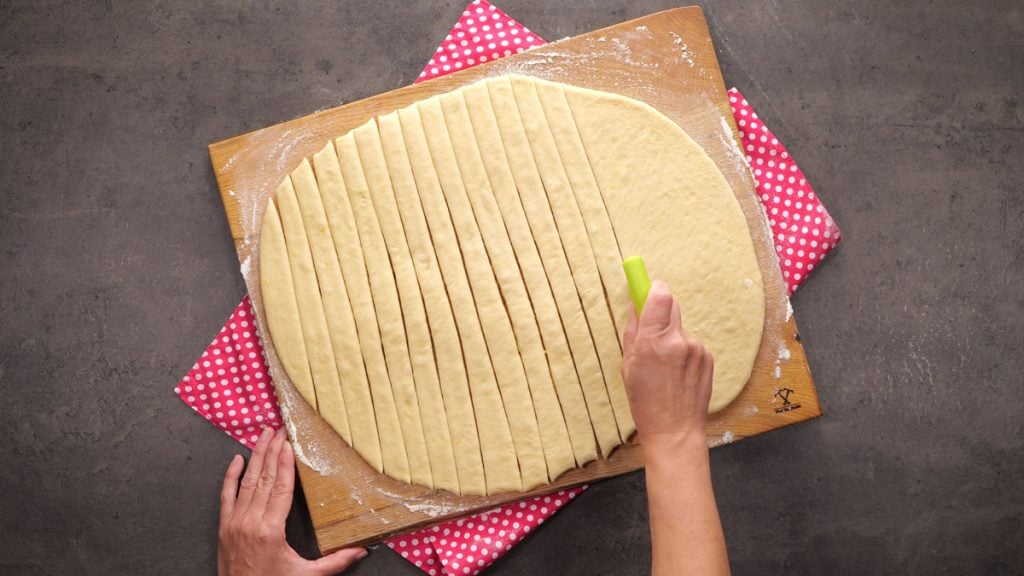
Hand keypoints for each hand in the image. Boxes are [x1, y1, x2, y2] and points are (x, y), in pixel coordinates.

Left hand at [218, 427, 366, 575]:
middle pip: (264, 478)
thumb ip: (335, 562)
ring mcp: (234, 523)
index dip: (285, 463)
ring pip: (246, 482)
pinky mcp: (224, 528)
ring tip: (262, 436)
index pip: (281, 487)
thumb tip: (361, 550)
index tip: (289, 443)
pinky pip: (226, 496)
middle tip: (279, 430)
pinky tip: (236, 460)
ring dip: (255, 456)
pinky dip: (230, 476)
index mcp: (271, 530)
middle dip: (272, 451)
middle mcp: (250, 522)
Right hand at [621, 280, 714, 450]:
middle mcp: (679, 341)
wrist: (676, 432)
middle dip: (660, 311)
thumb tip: (635, 306)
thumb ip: (633, 332)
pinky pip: (691, 343)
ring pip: (680, 327)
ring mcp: (697, 349)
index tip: (646, 290)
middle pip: (672, 305)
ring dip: (671, 336)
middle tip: (650, 328)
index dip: (652, 289)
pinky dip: (683, 350)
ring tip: (664, 364)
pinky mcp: (708, 357)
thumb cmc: (646, 403)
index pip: (660, 295)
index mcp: (654, 342)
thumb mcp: (628, 366)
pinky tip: (676, 372)